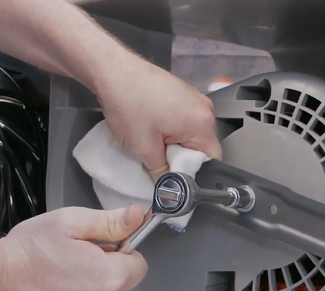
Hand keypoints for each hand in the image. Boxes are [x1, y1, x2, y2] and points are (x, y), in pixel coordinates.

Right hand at [0, 206, 147, 290]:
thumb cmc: (30, 250)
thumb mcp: (71, 222)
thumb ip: (111, 222)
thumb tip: (138, 215)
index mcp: (111, 277)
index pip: (138, 266)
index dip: (121, 254)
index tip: (99, 249)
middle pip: (121, 287)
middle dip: (105, 273)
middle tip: (73, 262)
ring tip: (60, 281)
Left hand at [94, 54, 222, 178]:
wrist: (112, 70)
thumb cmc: (128, 100)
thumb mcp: (143, 148)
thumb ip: (161, 172)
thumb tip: (167, 186)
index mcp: (202, 123)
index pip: (211, 159)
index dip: (192, 172)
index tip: (173, 176)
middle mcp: (204, 109)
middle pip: (201, 147)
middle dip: (179, 157)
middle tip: (155, 156)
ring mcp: (193, 99)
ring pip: (190, 135)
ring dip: (171, 143)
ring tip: (149, 138)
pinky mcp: (181, 95)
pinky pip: (182, 121)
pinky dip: (168, 129)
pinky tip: (149, 126)